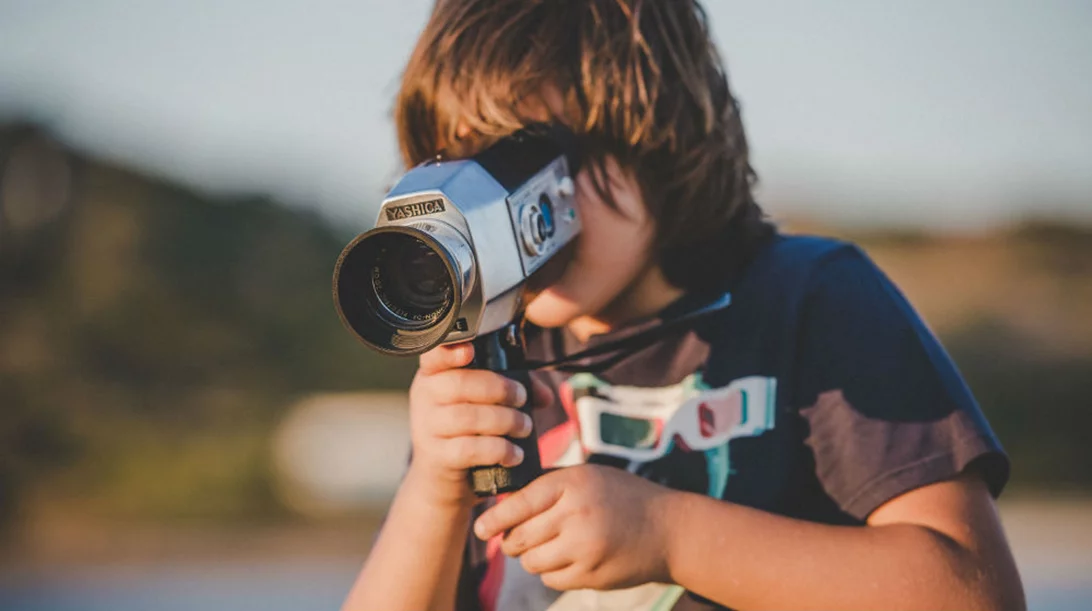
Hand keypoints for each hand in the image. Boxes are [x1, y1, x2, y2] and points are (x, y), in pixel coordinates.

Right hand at [404, 343, 551, 508]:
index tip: (470, 350)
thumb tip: (544, 395)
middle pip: (459, 384)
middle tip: (521, 398)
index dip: (449, 351)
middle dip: (499, 389)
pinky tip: (514, 454)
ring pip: (466, 417)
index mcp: (435, 375)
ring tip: (524, 427)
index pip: (434, 355)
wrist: (444, 478)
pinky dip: (498, 450)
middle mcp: (425, 397)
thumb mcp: (484, 403)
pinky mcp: (435, 457)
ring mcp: (426, 427)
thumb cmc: (467, 431)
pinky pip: (468, 449)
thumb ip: (514, 389)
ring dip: (504, 420)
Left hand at [473, 464, 678, 590]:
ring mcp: (584, 548)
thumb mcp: (588, 477)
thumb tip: (504, 503)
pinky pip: (551, 579)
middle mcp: (576, 514)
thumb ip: (550, 486)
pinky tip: (569, 558)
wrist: (669, 530)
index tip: (480, 528)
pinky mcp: (591, 574)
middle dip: (512, 541)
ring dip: (532, 557)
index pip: (519, 504)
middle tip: (516, 538)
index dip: (494, 519)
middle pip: (520, 537)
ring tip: (549, 546)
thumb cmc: (623, 497)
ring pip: (532, 561)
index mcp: (573, 484)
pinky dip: (552, 571)